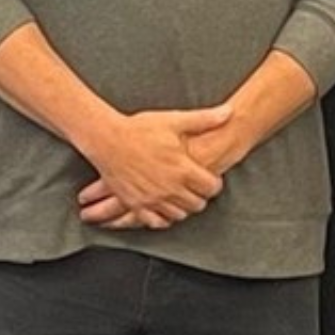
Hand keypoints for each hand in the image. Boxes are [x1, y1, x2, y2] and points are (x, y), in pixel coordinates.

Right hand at [73, 105, 231, 228]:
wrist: (107, 140)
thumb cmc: (139, 129)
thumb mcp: (173, 121)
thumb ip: (203, 119)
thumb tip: (227, 113)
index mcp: (183, 169)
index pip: (211, 188)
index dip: (214, 184)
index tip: (211, 180)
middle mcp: (170, 188)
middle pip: (197, 204)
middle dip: (200, 197)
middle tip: (197, 188)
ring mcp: (153, 199)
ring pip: (179, 215)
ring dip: (183, 207)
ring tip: (182, 196)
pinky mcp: (136, 205)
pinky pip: (156, 222)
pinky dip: (163, 218)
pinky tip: (164, 208)